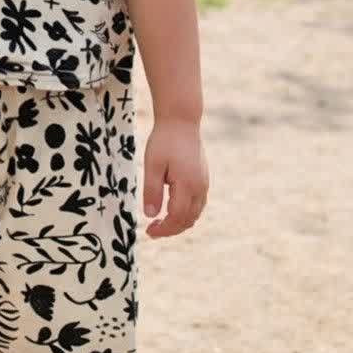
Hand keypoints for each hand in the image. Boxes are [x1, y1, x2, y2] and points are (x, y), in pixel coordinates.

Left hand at [142, 119, 208, 238]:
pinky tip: (170, 209)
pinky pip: (197, 204)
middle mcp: (200, 187)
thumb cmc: (164, 141)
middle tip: (151, 230)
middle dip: (170, 229)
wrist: (181, 121)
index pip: (177, 218)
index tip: (148, 232)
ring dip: (179, 222)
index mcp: (188, 185)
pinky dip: (185, 213)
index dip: (163, 229)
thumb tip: (150, 215)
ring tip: (159, 222)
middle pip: (188, 220)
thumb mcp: (152, 165)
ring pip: (195, 213)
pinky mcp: (203, 179)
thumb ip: (151, 191)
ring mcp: (204, 183)